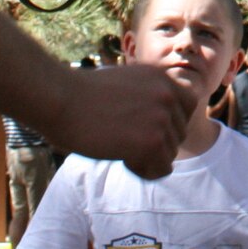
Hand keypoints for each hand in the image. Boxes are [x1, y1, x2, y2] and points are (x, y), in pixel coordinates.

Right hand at [43, 63, 191, 179]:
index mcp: (162, 78)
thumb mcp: (126, 83)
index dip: (168, 122)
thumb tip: (161, 123)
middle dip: (154, 142)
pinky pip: (160, 169)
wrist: (60, 98)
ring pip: (169, 153)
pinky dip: (143, 171)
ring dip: (146, 158)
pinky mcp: (151, 142)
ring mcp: (161, 118)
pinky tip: (123, 160)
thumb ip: (148, 96)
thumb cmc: (82, 93)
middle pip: (178, 134)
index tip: (143, 128)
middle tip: (123, 140)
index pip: (187, 106)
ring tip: (119, 149)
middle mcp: (168, 95)